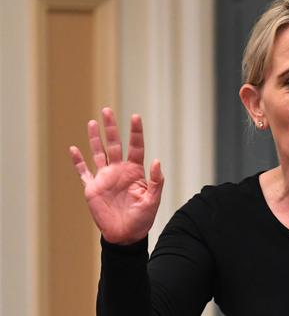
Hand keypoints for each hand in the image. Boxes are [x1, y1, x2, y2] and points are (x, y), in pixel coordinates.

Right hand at [69, 108, 162, 244]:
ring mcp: (105, 178)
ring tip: (92, 122)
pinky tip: (74, 149)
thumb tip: (157, 161)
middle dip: (110, 128)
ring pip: (98, 153)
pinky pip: (83, 172)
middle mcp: (119, 170)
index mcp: (135, 171)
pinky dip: (78, 162)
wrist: (125, 235)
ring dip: (94, 138)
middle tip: (107, 110)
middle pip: (114, 144)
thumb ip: (156, 181)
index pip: (136, 146)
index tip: (135, 117)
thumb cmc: (142, 218)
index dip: (135, 132)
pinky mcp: (92, 188)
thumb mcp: (153, 200)